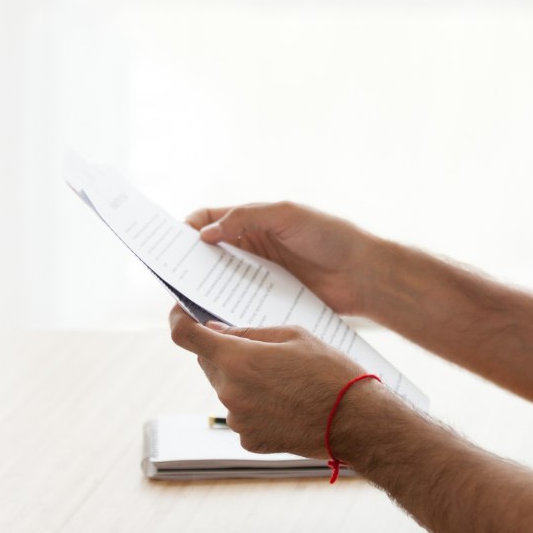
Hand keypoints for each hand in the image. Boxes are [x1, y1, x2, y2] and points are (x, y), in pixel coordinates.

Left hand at [167, 307, 366, 456]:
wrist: (355, 421)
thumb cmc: (330, 371)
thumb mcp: (294, 336)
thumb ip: (249, 333)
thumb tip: (216, 331)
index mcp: (238, 359)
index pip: (186, 336)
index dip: (178, 320)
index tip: (180, 313)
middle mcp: (229, 392)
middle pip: (208, 363)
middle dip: (225, 352)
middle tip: (260, 350)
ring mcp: (237, 420)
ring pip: (226, 389)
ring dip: (243, 380)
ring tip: (284, 381)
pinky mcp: (248, 440)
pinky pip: (240, 415)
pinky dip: (254, 406)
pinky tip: (285, 404)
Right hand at [185, 201, 376, 317]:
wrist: (364, 274)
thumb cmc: (329, 236)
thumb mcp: (286, 215)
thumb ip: (246, 218)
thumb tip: (205, 233)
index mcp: (253, 220)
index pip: (208, 220)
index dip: (186, 228)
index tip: (168, 244)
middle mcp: (252, 246)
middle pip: (208, 253)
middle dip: (187, 262)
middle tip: (170, 277)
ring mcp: (259, 273)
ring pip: (220, 280)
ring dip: (202, 288)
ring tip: (185, 301)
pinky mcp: (269, 297)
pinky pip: (239, 302)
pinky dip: (224, 307)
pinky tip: (213, 317)